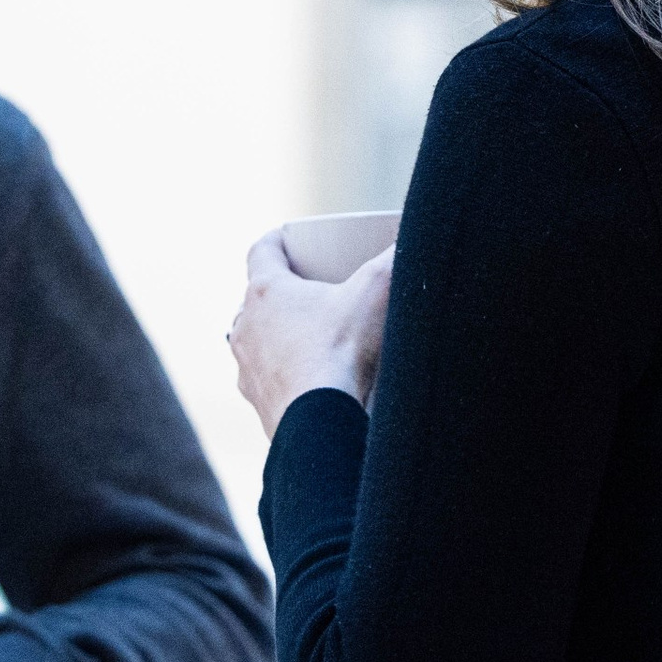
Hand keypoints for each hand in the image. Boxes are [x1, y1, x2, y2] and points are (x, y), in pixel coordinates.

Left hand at [228, 229, 392, 438]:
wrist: (323, 423)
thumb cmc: (343, 352)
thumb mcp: (376, 291)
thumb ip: (395, 257)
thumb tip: (415, 239)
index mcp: (266, 292)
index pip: (261, 251)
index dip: (277, 241)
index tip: (286, 238)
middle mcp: (246, 327)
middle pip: (259, 298)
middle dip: (283, 292)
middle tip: (312, 291)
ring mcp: (247, 366)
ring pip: (259, 340)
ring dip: (280, 335)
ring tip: (311, 337)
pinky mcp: (258, 400)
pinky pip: (268, 378)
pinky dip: (286, 373)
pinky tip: (311, 379)